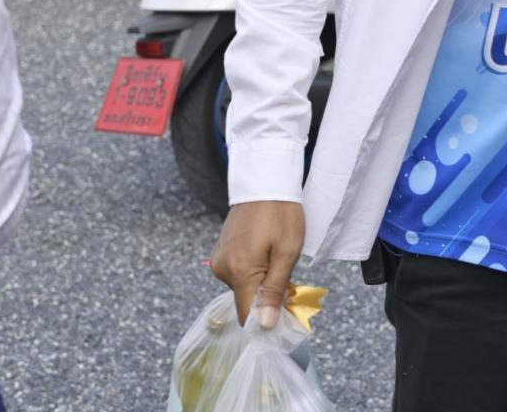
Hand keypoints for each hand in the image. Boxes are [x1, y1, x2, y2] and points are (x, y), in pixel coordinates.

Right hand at [211, 200, 304, 327]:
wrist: (265, 181)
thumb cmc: (282, 214)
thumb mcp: (287, 252)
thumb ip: (275, 290)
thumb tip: (265, 326)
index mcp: (239, 272)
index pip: (247, 315)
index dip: (265, 320)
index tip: (285, 314)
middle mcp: (222, 270)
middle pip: (247, 300)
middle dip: (268, 296)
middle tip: (287, 271)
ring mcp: (219, 260)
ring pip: (244, 286)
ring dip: (261, 280)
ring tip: (275, 255)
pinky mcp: (220, 252)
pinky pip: (238, 273)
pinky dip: (253, 269)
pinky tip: (264, 250)